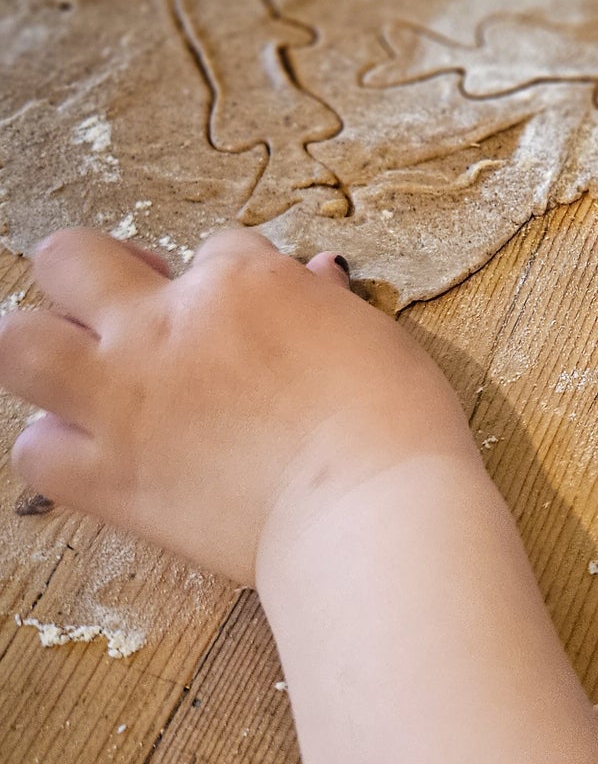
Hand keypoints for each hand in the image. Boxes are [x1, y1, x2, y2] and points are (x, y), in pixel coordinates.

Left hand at [0, 229, 478, 587]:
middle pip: (70, 258)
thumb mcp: (370, 335)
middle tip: (127, 310)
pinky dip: (57, 448)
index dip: (225, 281)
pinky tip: (94, 451)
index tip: (247, 318)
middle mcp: (164, 328)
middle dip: (90, 274)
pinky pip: (37, 450)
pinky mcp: (110, 478)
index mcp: (241, 280)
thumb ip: (323, 305)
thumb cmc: (393, 425)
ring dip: (41, 348)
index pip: (211, 249)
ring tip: (80, 371)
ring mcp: (125, 401)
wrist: (374, 515)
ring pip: (18, 343)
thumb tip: (313, 277)